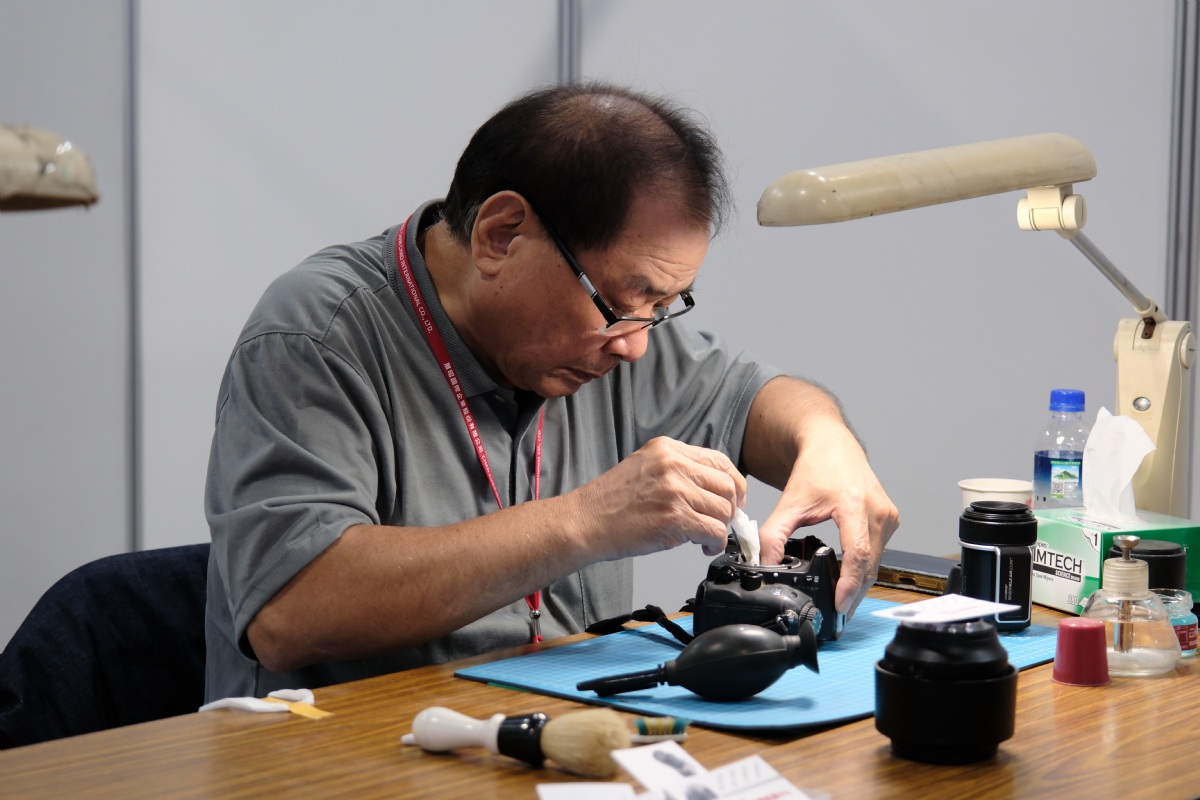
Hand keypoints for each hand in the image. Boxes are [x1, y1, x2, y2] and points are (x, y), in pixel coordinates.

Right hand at [569, 436, 745, 559]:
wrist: (584, 521)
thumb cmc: (610, 502)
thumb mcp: (645, 467)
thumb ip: (678, 471)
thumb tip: (713, 490)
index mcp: (668, 449)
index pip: (720, 461)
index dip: (734, 483)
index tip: (733, 499)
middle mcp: (674, 464)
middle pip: (727, 486)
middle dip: (730, 509)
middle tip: (719, 522)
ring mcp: (675, 490)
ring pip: (724, 510)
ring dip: (720, 528)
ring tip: (704, 536)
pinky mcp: (674, 517)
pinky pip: (714, 531)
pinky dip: (715, 543)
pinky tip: (702, 546)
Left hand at [757, 424, 898, 617]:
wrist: (833, 445)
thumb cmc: (816, 468)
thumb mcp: (790, 502)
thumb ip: (773, 535)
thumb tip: (764, 564)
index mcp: (854, 506)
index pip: (857, 554)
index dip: (849, 583)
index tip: (839, 604)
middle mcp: (878, 512)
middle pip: (869, 565)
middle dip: (853, 592)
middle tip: (836, 614)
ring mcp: (888, 517)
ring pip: (877, 562)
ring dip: (860, 583)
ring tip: (841, 601)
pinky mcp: (890, 521)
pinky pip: (879, 553)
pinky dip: (865, 568)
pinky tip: (850, 579)